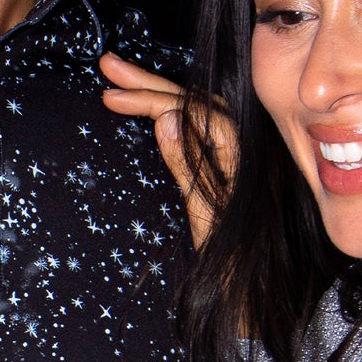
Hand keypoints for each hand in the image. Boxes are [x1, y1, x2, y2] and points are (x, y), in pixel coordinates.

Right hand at [99, 53, 235, 246]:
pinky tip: (149, 110)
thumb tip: (166, 117)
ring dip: (157, 94)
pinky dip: (169, 115)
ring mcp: (234, 159)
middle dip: (149, 83)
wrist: (253, 296)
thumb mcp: (206, 215)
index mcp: (243, 157)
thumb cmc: (233, 263)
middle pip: (194, 102)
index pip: (194, 111)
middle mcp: (244, 150)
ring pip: (195, 113)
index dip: (153, 98)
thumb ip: (189, 165)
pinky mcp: (226, 170)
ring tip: (119, 80)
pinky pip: (197, 130)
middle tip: (108, 66)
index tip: (113, 96)